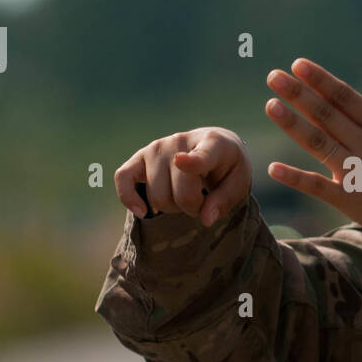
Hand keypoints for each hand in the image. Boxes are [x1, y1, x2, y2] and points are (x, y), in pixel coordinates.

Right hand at [113, 127, 250, 225]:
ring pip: (157, 196)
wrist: (213, 146)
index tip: (180, 161)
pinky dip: (128, 198)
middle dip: (193, 208)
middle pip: (180, 193)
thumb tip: (205, 219)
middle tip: (202, 201)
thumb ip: (224, 201)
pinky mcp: (139, 158)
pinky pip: (122, 178)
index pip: (201, 156)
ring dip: (172, 207)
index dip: (192, 162)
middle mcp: (180, 142)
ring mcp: (156, 148)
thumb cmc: (227, 168)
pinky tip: (143, 212)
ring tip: (183, 196)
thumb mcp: (239, 183)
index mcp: (213, 144)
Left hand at [263, 58, 361, 248]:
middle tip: (273, 76)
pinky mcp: (352, 200)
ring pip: (319, 143)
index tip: (299, 64)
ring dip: (293, 124)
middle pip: (327, 114)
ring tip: (270, 105)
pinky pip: (318, 187)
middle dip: (298, 94)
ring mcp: (358, 172)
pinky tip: (273, 168)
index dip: (321, 80)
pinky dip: (296, 178)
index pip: (347, 97)